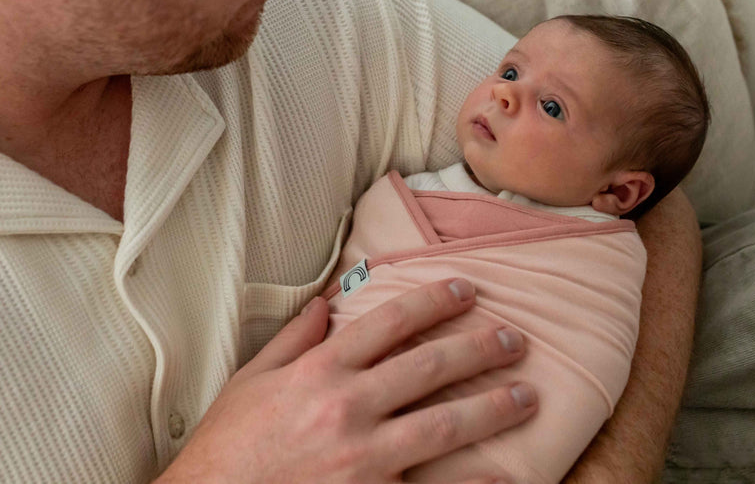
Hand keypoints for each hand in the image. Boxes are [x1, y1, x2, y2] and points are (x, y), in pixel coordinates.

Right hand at [158, 278, 536, 482]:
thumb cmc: (226, 448)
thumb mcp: (249, 381)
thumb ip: (292, 339)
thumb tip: (327, 303)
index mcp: (318, 371)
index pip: (389, 323)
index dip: (434, 301)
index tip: (468, 290)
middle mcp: (345, 407)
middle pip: (427, 367)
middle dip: (477, 348)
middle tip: (515, 340)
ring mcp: (361, 457)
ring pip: (442, 425)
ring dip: (491, 408)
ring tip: (527, 397)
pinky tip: (507, 476)